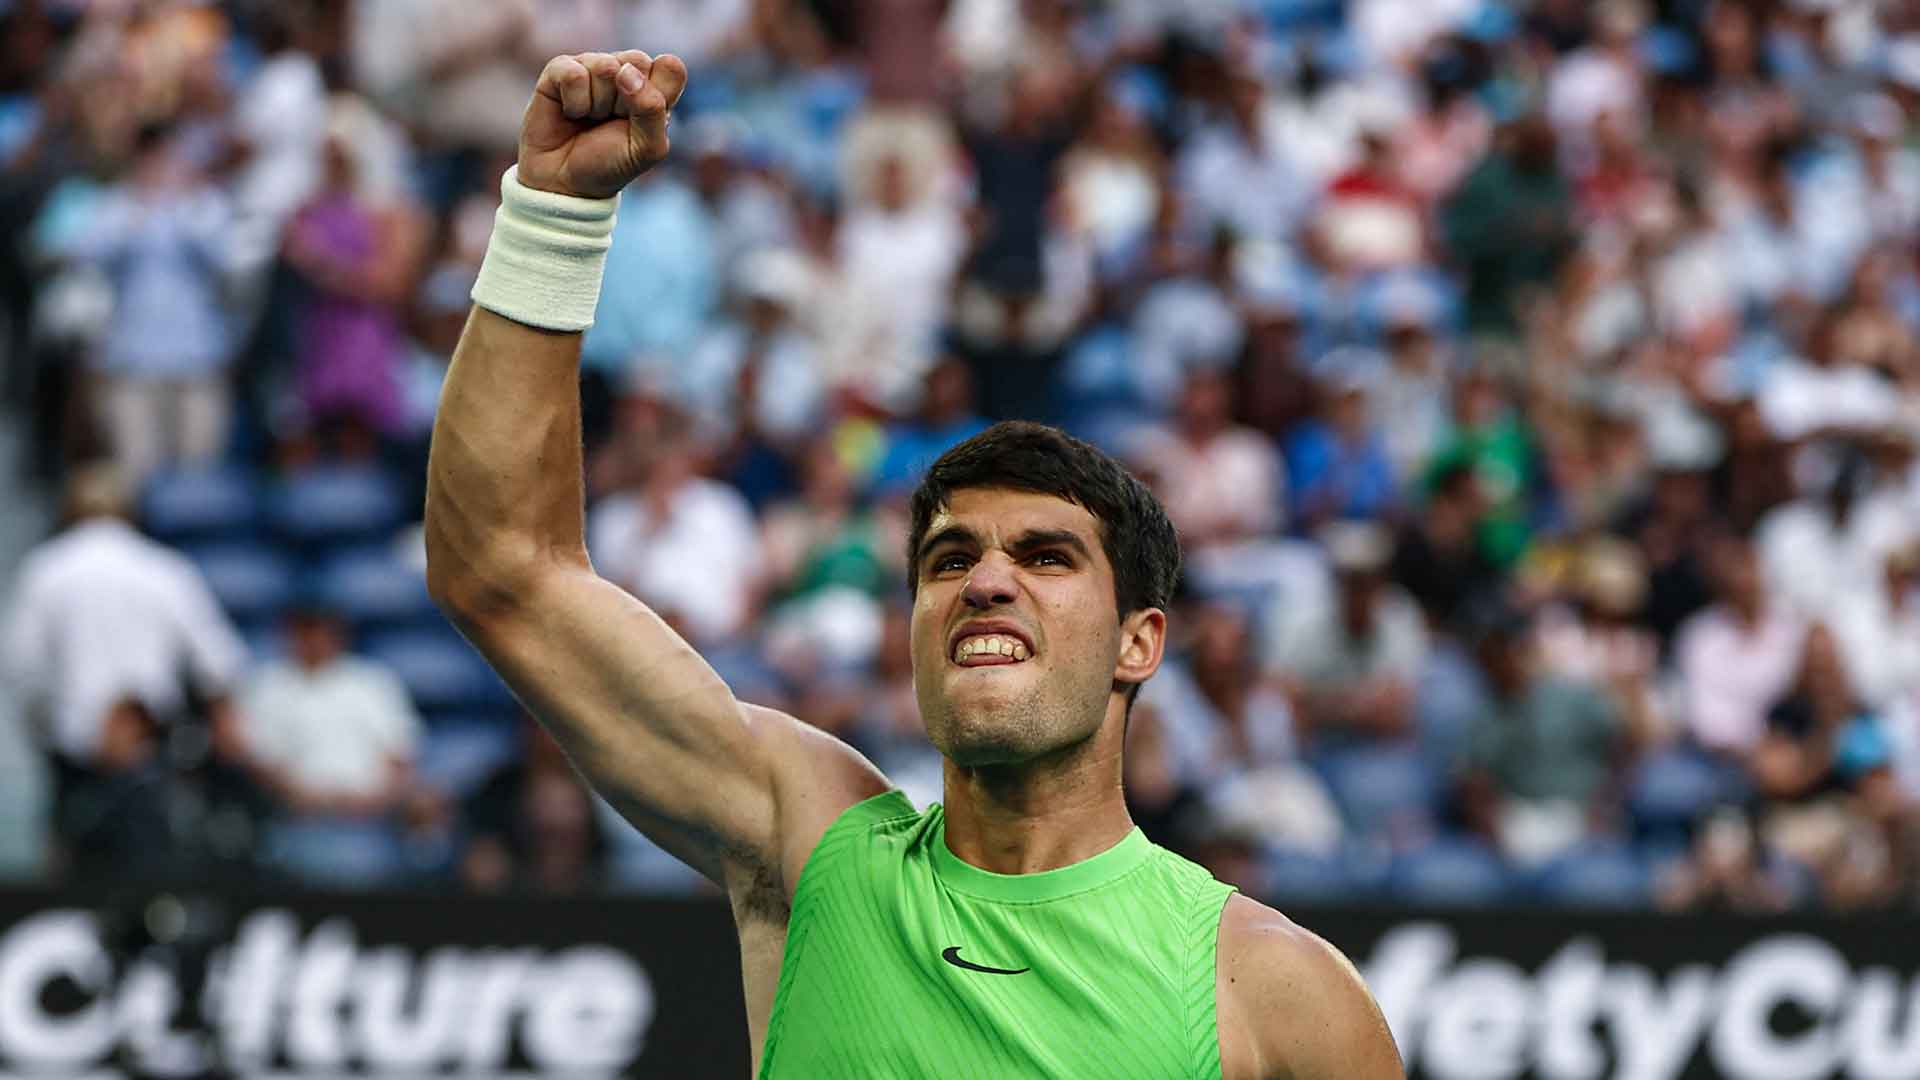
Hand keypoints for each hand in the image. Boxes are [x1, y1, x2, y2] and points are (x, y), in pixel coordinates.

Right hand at [518, 50, 687, 199]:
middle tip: (613, 121)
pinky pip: (573, 73)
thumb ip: (652, 110)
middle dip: (625, 100)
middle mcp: (625, 71)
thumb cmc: (611, 164)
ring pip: (604, 66)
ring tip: (591, 118)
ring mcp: (592, 66)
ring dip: (597, 104)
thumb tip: (626, 71)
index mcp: (654, 88)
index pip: (670, 67)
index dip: (657, 94)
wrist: (565, 182)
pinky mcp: (561, 68)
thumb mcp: (646, 149)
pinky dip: (574, 102)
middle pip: (637, 61)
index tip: (641, 120)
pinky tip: (571, 113)